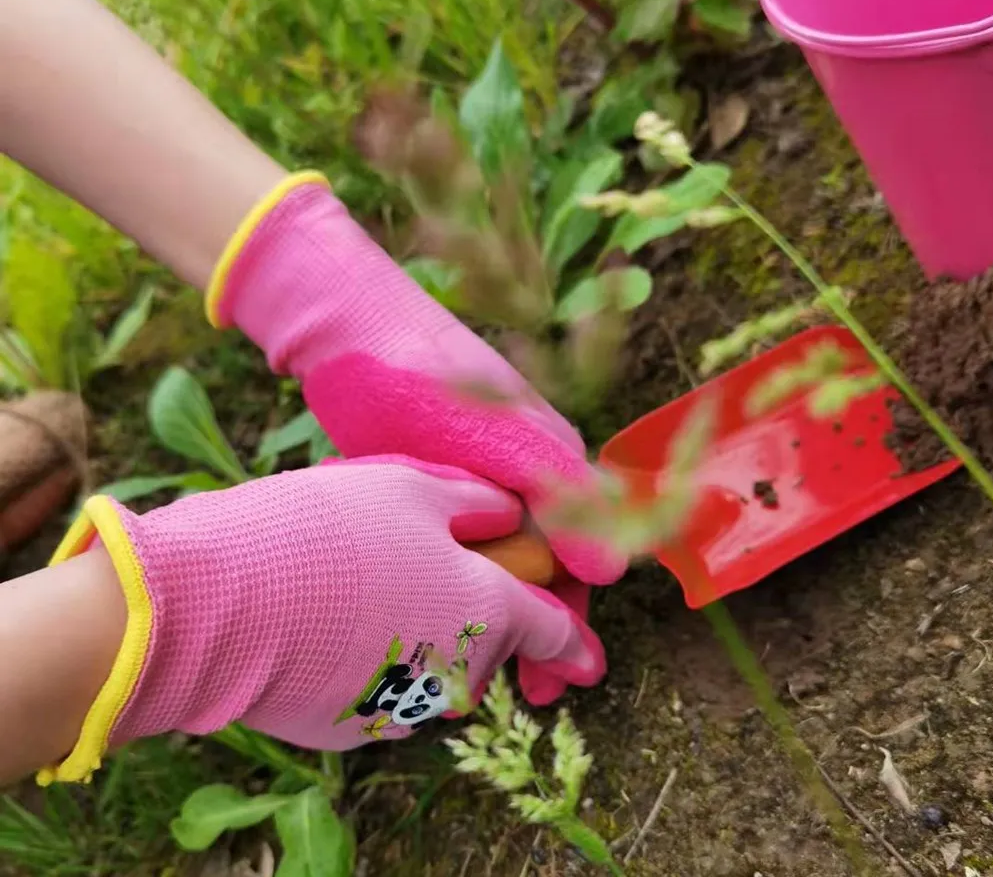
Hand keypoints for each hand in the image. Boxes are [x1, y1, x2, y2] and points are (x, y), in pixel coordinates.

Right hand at [40, 457, 603, 784]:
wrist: (220, 604)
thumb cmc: (324, 529)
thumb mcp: (408, 486)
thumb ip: (474, 503)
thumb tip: (508, 514)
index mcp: (485, 607)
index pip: (552, 630)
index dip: (575, 642)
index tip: (591, 662)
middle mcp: (457, 669)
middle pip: (487, 646)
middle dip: (474, 619)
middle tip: (420, 573)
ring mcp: (404, 706)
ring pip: (436, 670)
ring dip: (422, 637)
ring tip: (362, 589)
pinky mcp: (352, 727)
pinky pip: (385, 690)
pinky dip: (376, 661)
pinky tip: (330, 623)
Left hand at [207, 175, 627, 702]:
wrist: (345, 332)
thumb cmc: (423, 380)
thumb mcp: (496, 435)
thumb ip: (555, 494)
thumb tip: (609, 572)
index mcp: (553, 464)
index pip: (583, 560)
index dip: (570, 623)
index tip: (555, 682)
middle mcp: (524, 475)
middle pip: (543, 570)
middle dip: (534, 633)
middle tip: (517, 696)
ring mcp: (479, 479)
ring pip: (501, 563)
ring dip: (495, 616)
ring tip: (473, 672)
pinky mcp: (434, 483)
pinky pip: (460, 547)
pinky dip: (457, 587)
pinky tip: (436, 617)